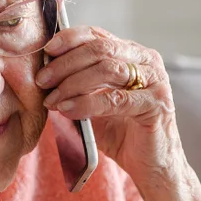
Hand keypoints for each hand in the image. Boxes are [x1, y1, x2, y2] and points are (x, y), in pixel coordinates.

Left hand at [35, 27, 181, 186]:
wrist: (151, 165)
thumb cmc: (122, 133)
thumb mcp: (94, 103)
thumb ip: (78, 85)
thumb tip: (45, 73)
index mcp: (132, 54)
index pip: (98, 35)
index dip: (70, 39)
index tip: (46, 51)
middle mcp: (147, 61)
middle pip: (101, 49)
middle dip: (66, 63)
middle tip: (43, 80)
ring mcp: (156, 81)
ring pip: (108, 69)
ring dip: (73, 83)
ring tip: (52, 99)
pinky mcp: (157, 104)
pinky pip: (116, 99)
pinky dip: (88, 103)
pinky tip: (68, 110)